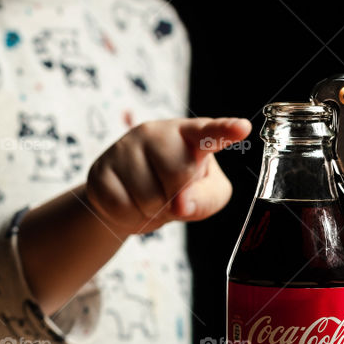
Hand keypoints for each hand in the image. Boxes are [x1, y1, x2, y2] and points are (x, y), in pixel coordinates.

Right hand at [85, 116, 251, 236]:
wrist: (129, 199)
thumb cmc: (178, 190)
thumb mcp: (205, 196)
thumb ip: (206, 199)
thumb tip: (182, 202)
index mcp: (191, 135)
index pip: (209, 132)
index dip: (225, 130)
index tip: (242, 128)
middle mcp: (157, 132)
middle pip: (178, 174)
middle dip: (177, 195)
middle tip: (171, 194)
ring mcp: (125, 147)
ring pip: (148, 195)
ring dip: (152, 210)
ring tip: (149, 199)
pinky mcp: (101, 168)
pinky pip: (121, 205)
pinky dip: (129, 215)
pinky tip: (128, 201)